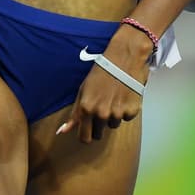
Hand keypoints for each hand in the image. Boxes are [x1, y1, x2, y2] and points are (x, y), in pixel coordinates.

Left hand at [55, 28, 150, 142]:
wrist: (125, 57)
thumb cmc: (102, 70)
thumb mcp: (83, 90)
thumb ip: (75, 113)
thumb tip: (62, 132)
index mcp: (86, 108)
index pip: (84, 138)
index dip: (86, 135)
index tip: (88, 129)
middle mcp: (101, 113)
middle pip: (99, 135)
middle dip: (98, 126)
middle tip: (101, 108)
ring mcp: (117, 113)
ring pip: (113, 125)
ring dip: (113, 115)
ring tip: (113, 97)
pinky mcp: (132, 111)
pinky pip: (126, 118)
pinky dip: (126, 110)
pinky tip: (124, 96)